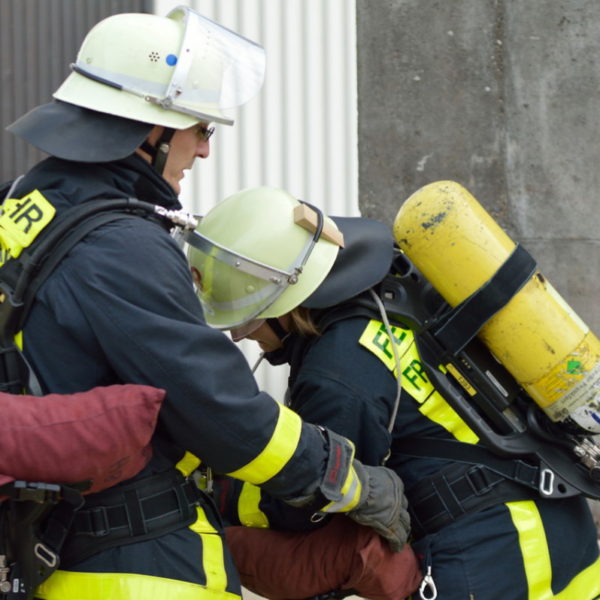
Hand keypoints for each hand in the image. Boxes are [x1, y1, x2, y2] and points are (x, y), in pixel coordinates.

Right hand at [284, 428, 409, 551]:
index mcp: (393, 481)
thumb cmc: (356, 477)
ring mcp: (396, 510)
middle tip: (400, 524)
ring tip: (400, 537)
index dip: (396, 503)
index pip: (399, 494)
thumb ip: (369, 478)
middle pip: (404, 509)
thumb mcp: (367, 474)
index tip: (393, 507)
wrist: (354, 486)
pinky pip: (397, 536)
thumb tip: (358, 476)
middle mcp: (398, 495)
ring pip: (404, 523)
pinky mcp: (390, 524)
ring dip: (402, 530)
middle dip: (402, 517)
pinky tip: (395, 548)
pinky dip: (397, 543)